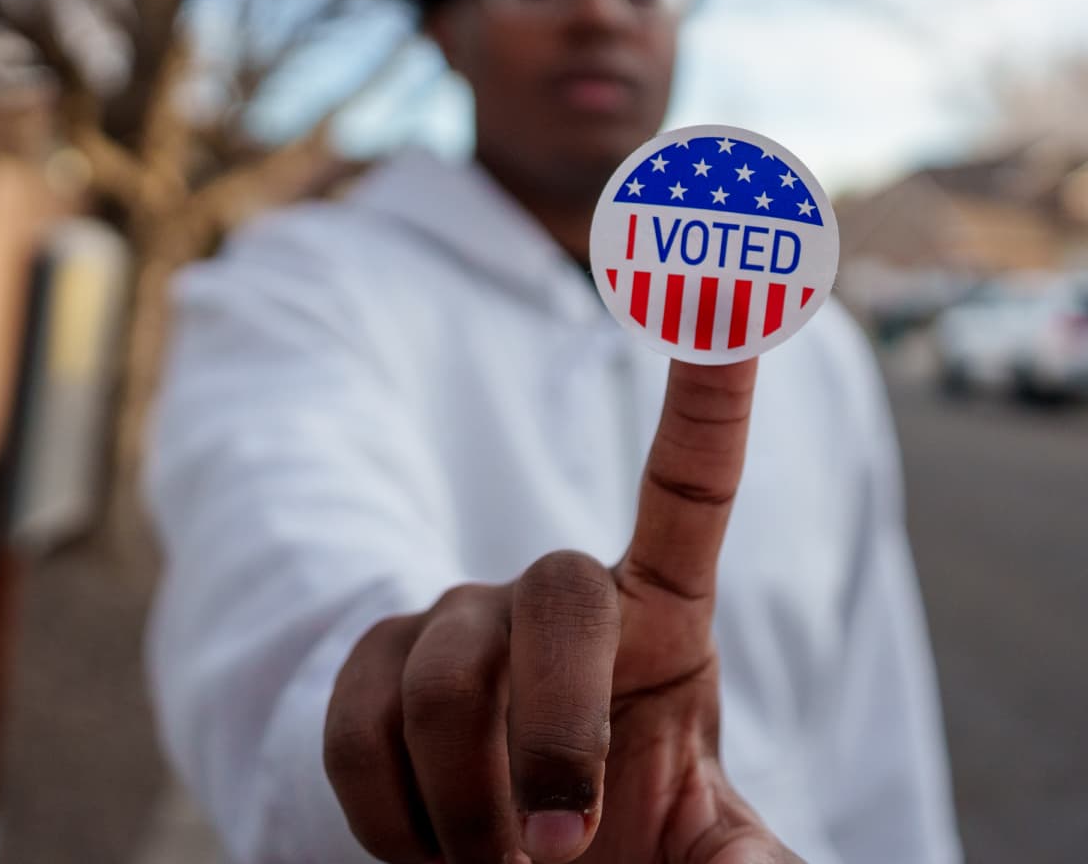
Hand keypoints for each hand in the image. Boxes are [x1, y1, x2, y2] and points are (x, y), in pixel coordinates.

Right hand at [324, 358, 803, 863]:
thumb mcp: (711, 854)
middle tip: (560, 854)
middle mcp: (557, 594)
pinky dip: (393, 819)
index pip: (691, 481)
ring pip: (441, 684)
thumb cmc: (636, 852)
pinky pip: (357, 726)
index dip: (709, 389)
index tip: (730, 282)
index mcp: (664, 615)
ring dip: (469, 813)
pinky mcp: (373, 666)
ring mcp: (458, 621)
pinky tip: (432, 853)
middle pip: (555, 598)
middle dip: (552, 737)